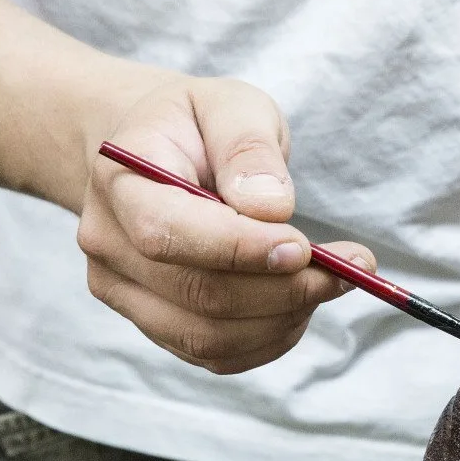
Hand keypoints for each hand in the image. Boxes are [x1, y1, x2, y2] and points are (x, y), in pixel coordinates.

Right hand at [76, 77, 371, 373]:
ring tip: (331, 281)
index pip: (167, 233)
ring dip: (284, 318)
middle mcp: (108, 243)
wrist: (156, 153)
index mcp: (118, 179)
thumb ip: (248, 147)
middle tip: (351, 268)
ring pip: (208, 336)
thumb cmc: (198, 126)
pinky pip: (216, 354)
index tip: (305, 247)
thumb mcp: (230, 105)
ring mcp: (123, 291)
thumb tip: (271, 209)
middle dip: (284, 289)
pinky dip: (270, 338)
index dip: (239, 250)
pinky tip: (300, 304)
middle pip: (197, 294)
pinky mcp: (154, 323)